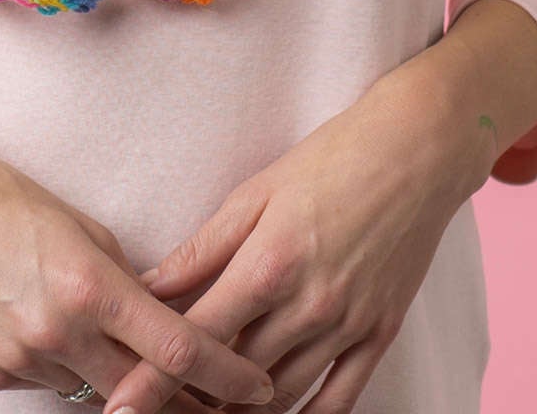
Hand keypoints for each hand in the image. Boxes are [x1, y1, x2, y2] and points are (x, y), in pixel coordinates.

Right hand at [0, 117, 277, 408]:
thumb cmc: (6, 199)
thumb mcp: (83, 229)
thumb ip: (126, 282)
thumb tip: (162, 322)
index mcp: (91, 285)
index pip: (178, 347)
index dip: (227, 374)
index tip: (259, 384)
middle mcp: (59, 332)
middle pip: (143, 393)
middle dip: (185, 403)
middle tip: (223, 404)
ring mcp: (22, 361)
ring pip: (93, 391)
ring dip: (118, 382)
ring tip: (127, 352)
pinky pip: (47, 383)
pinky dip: (64, 366)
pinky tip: (48, 327)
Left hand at [99, 56, 489, 413]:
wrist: (416, 150)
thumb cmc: (331, 159)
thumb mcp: (256, 192)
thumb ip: (203, 248)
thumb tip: (150, 286)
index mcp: (269, 262)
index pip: (196, 336)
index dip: (153, 377)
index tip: (120, 406)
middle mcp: (308, 304)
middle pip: (235, 377)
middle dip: (193, 397)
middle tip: (159, 407)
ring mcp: (348, 325)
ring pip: (281, 397)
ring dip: (241, 412)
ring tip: (208, 412)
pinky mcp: (380, 335)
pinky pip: (339, 401)